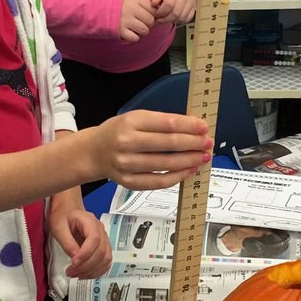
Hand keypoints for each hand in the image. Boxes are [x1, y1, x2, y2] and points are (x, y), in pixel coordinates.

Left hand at [49, 206, 112, 278]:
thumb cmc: (62, 218)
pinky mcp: (103, 248)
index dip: (86, 253)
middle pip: (102, 251)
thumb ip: (67, 242)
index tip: (73, 263)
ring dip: (91, 270)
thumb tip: (75, 257)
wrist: (67, 212)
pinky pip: (105, 263)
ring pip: (106, 259)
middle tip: (70, 272)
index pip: (95, 239)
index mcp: (90, 221)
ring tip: (75, 274)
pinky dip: (96, 271)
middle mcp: (101, 230)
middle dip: (86, 265)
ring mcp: (104, 240)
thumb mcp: (59, 228)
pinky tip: (84, 274)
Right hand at [91, 109, 211, 188]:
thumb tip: (192, 128)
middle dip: (193, 143)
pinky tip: (189, 171)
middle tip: (207, 143)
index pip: (167, 124)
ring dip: (189, 160)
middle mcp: (127, 143)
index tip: (204, 127)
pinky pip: (158, 181)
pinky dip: (177, 176)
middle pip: (168, 143)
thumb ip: (161, 122)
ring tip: (202, 157)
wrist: (93, 153)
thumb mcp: (135, 118)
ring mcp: (127, 164)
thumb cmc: (118, 132)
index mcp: (130, 122)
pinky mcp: (129, 182)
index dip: (189, 126)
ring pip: (165, 164)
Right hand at [119, 0, 155, 41]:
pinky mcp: (121, 31)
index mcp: (134, 0)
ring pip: (145, 30)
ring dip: (142, 31)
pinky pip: (135, 38)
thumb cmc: (116, 4)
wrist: (97, 9)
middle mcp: (131, 10)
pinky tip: (130, 32)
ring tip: (136, 27)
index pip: (153, 9)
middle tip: (142, 22)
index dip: (153, 13)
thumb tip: (157, 10)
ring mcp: (126, 21)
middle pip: (151, 20)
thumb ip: (142, 2)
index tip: (149, 15)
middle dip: (149, 23)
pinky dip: (134, 37)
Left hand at [149, 0, 196, 24]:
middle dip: (165, 19)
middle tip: (159, 18)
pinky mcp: (194, 6)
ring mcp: (190, 1)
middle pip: (175, 13)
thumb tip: (154, 4)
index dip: (160, 12)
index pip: (168, 5)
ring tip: (166, 18)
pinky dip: (179, 20)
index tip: (156, 13)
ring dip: (172, 20)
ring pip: (181, 17)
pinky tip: (174, 17)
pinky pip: (187, 18)